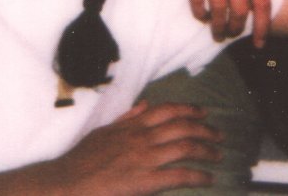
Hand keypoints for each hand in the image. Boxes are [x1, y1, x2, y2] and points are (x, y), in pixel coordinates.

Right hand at [54, 101, 220, 194]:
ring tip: (218, 153)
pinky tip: (208, 178)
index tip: (203, 112)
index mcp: (132, 125)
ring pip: (184, 147)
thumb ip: (126, 119)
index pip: (166, 110)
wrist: (69, 182)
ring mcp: (145, 158)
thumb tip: (144, 105)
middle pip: (181, 126)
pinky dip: (197, 176)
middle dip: (204, 128)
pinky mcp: (146, 181)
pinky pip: (178, 175)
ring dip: (205, 149)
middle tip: (218, 134)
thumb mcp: (103, 131)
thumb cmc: (82, 159)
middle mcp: (142, 137)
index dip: (188, 109)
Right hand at [164, 0, 270, 45]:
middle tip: (230, 35)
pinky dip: (199, 12)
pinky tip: (201, 15)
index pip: (262, 2)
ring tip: (216, 33)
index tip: (260, 44)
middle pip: (240, 10)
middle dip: (236, 29)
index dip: (263, 27)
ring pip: (219, 8)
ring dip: (217, 26)